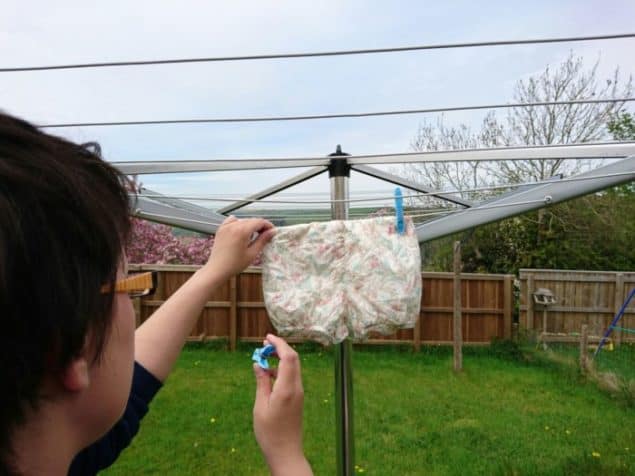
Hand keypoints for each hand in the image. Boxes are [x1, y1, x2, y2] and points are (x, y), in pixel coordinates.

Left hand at [203, 216, 274, 281]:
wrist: (217, 269)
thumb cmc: (235, 264)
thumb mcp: (252, 253)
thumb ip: (263, 240)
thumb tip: (272, 232)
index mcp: (242, 231)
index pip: (259, 222)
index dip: (268, 225)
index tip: (272, 232)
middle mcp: (234, 225)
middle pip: (252, 220)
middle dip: (260, 226)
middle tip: (265, 236)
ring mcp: (226, 226)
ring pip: (243, 220)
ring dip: (250, 225)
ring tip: (254, 236)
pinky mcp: (221, 229)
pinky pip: (232, 221)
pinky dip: (239, 223)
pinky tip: (241, 232)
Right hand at [253, 335, 312, 475]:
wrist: (286, 452)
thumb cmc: (270, 432)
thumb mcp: (260, 406)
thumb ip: (261, 382)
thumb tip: (258, 363)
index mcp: (287, 388)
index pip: (288, 357)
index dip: (279, 344)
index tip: (266, 337)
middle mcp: (297, 388)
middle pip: (294, 359)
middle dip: (280, 348)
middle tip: (264, 345)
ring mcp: (299, 393)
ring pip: (293, 367)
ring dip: (280, 358)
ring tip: (262, 359)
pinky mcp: (298, 398)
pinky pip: (292, 377)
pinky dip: (281, 370)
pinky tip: (267, 375)